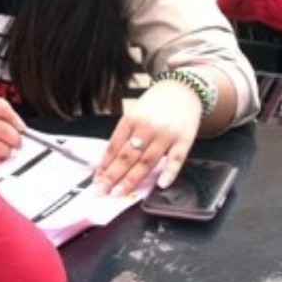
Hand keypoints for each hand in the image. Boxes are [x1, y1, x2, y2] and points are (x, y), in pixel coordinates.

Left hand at [96, 80, 202, 195]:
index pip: (114, 146)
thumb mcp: (135, 113)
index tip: (97, 181)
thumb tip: (109, 161)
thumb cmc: (156, 104)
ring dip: (132, 179)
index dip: (104, 165)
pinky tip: (161, 184)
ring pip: (147, 161)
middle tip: (102, 192)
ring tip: (119, 193)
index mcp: (131, 119)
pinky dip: (169, 173)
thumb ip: (124, 135)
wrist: (183, 89)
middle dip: (113, 176)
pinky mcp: (184, 140)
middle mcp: (147, 127)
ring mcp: (166, 134)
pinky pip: (176, 160)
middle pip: (128, 156)